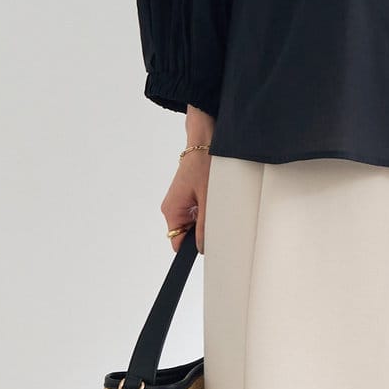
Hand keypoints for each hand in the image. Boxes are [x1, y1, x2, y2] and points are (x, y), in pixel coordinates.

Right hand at [163, 109, 213, 253]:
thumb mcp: (208, 199)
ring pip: (194, 222)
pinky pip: (197, 211)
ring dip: (206, 218)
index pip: (177, 242)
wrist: (205, 139)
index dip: (192, 248)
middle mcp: (173, 207)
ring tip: (215, 202)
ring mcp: (181, 201)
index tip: (207, 249)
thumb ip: (204, 226)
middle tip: (216, 218)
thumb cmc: (203, 162)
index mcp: (172, 210)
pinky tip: (214, 197)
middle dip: (202, 231)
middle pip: (187, 233)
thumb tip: (202, 247)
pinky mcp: (189, 195)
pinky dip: (207, 209)